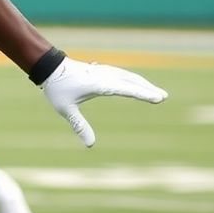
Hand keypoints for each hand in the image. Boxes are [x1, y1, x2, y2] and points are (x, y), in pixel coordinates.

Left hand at [39, 57, 167, 146]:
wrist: (49, 67)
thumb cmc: (57, 87)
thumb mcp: (65, 109)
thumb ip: (80, 126)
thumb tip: (90, 145)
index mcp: (98, 84)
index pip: (125, 89)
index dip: (142, 94)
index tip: (157, 97)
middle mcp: (104, 75)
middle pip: (131, 81)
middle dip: (148, 89)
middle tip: (163, 96)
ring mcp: (103, 71)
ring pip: (128, 76)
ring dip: (142, 83)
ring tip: (156, 92)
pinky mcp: (101, 70)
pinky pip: (122, 75)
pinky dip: (133, 80)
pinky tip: (137, 84)